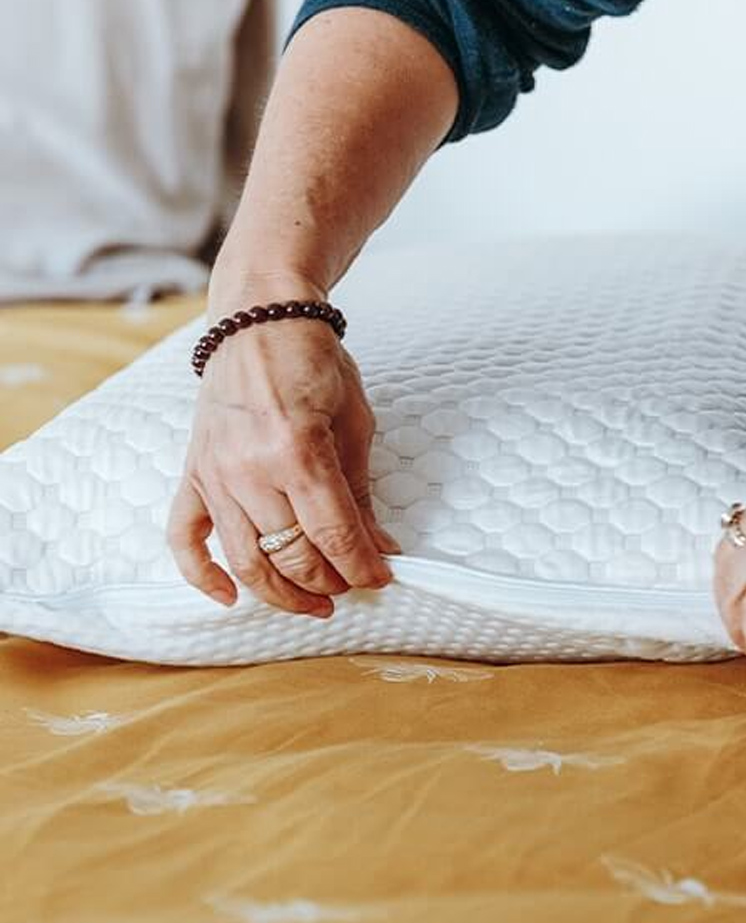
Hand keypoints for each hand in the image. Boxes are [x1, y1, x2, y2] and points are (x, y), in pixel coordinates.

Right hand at [168, 279, 398, 617]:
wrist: (259, 317)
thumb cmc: (313, 362)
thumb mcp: (355, 422)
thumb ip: (361, 491)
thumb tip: (380, 546)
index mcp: (298, 451)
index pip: (334, 534)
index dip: (363, 566)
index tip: (383, 577)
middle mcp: (249, 469)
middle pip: (292, 554)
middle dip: (330, 580)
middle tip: (354, 585)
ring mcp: (215, 474)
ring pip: (245, 559)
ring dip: (281, 593)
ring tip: (314, 604)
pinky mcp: (193, 473)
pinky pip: (184, 537)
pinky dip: (201, 575)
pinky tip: (227, 598)